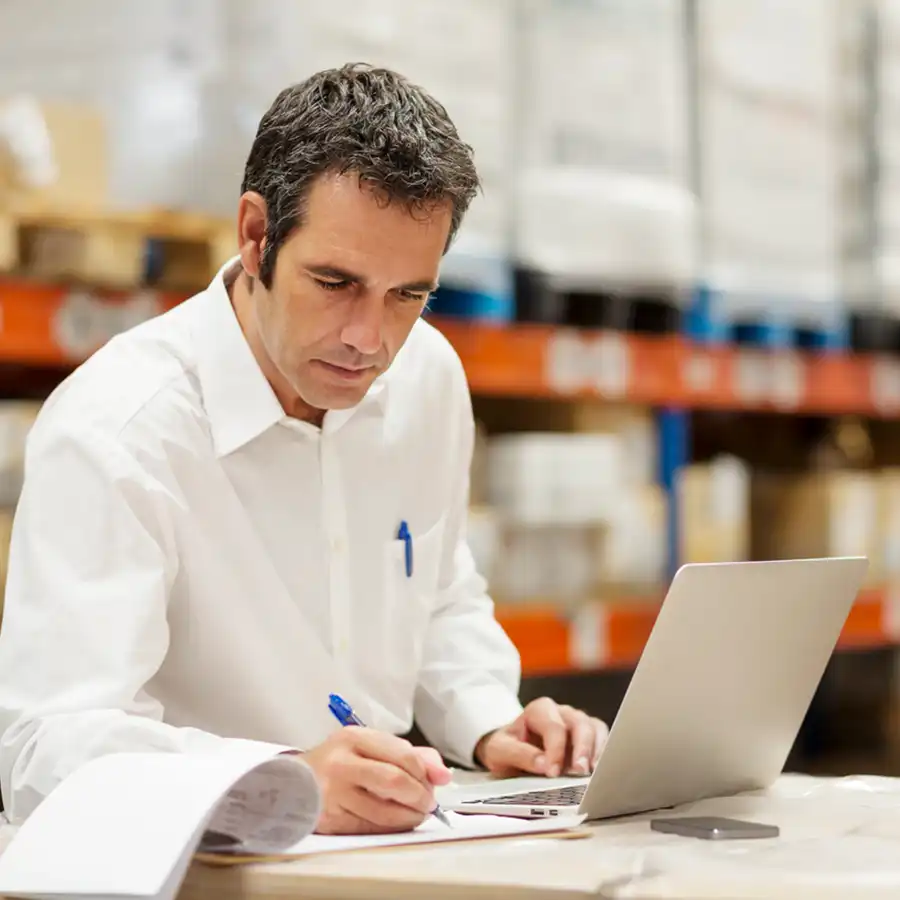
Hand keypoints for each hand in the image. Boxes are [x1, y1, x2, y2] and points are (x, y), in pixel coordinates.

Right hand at [302, 728, 450, 834]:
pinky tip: (395, 822)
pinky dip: (390, 828)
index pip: (402, 755)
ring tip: (415, 814)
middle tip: (428, 803)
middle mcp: (341, 763)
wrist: (291, 783)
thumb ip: (411, 755)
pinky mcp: (330, 820)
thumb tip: (443, 775)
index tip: (435, 782)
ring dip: (409, 817)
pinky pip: (370, 828)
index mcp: (354, 738)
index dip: (425, 773)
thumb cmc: (340, 762)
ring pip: (383, 811)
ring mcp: (333, 794)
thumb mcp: (371, 746)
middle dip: (419, 796)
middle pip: (394, 781)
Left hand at [474, 697, 607, 778]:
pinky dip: (603, 754)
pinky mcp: (588, 736)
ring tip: (592, 774)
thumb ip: (519, 754)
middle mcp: (560, 712)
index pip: (553, 726)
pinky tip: (599, 772)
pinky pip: (602, 739)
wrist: (509, 752)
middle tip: (579, 771)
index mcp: (538, 710)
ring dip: (596, 751)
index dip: (555, 750)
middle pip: (579, 723)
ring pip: (594, 728)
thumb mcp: (500, 751)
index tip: (552, 772)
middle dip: (581, 748)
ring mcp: (576, 722)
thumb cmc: (507, 749)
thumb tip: (544, 764)